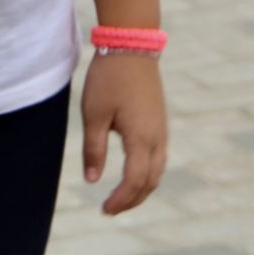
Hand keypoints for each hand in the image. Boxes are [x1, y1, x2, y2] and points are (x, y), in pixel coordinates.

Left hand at [81, 52, 166, 214]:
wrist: (132, 44)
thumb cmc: (109, 78)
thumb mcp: (94, 114)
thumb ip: (94, 149)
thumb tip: (92, 180)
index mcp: (141, 138)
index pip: (134, 182)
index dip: (120, 200)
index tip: (103, 210)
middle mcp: (157, 137)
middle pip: (150, 181)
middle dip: (132, 200)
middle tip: (110, 209)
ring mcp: (161, 128)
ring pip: (158, 170)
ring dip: (141, 188)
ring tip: (121, 196)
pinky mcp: (160, 120)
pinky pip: (159, 156)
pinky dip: (147, 172)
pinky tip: (132, 172)